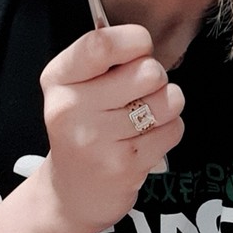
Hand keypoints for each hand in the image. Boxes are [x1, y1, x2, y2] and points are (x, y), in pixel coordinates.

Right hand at [38, 24, 183, 232]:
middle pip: (147, 71)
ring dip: (167, 104)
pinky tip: (147, 139)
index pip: (101, 44)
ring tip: (146, 115)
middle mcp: (70, 108)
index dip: (134, 39)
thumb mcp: (77, 86)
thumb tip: (145, 43)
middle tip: (141, 91)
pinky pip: (173, 129)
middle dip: (156, 76)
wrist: (72, 193)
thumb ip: (105, 59)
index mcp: (58, 79)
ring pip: (167, 100)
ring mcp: (96, 140)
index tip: (141, 47)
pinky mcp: (123, 166)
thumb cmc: (85, 127)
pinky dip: (169, 130)